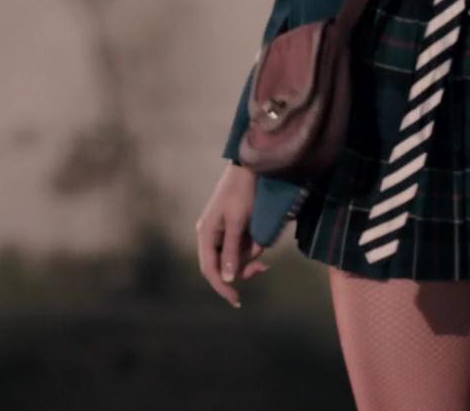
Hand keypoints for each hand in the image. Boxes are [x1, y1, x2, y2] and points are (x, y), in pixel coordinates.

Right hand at [195, 163, 268, 307]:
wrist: (250, 169)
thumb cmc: (241, 193)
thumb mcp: (238, 223)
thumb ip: (231, 251)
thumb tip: (227, 279)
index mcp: (206, 234)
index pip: (209, 270)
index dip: (221, 287)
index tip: (236, 300)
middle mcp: (211, 236)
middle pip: (224, 266)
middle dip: (243, 267)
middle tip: (264, 266)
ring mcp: (222, 233)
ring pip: (235, 258)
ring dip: (250, 255)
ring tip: (262, 241)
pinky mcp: (233, 229)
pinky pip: (241, 247)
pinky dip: (252, 247)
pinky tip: (262, 240)